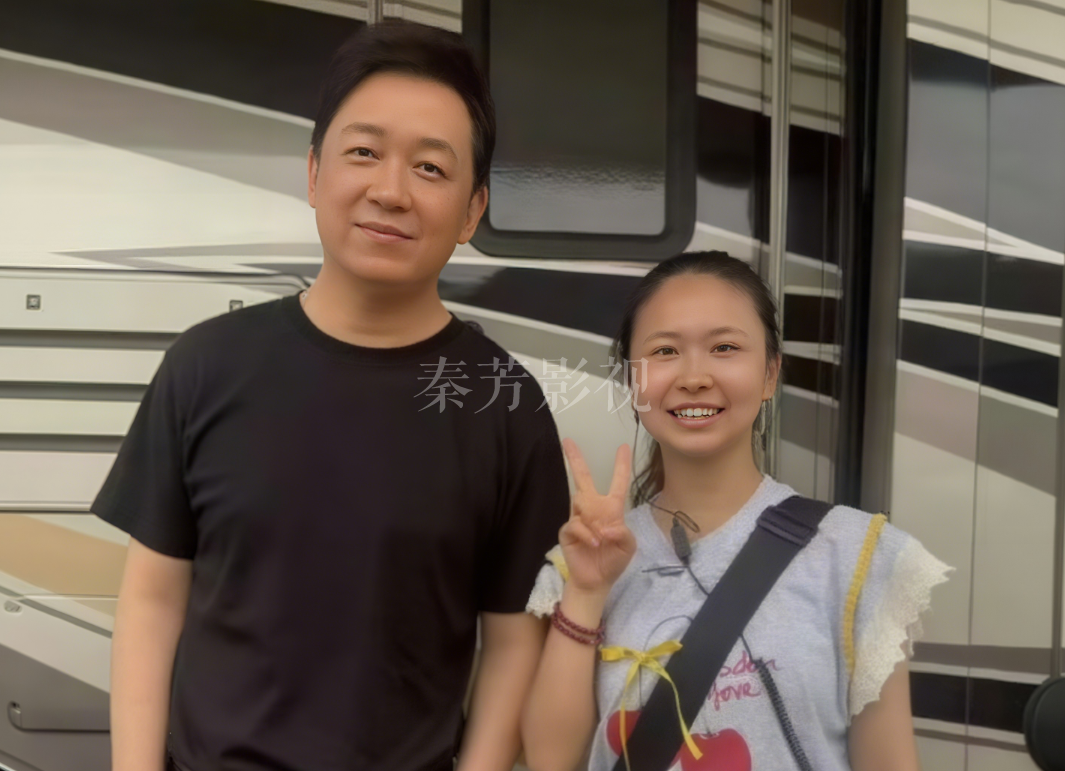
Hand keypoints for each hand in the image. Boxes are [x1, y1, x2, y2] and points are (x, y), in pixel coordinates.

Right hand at [559, 440, 635, 594]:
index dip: (621, 466)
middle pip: (584, 479)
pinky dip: (586, 533)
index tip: (624, 447)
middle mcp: (593, 509)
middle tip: (568, 441)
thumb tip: (609, 526)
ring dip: (591, 516)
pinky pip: (575, 524)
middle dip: (576, 460)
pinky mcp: (567, 531)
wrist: (597, 581)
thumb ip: (624, 533)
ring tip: (600, 538)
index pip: (617, 483)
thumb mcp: (628, 547)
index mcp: (611, 510)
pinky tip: (594, 543)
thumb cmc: (613, 561)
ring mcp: (578, 518)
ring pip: (578, 500)